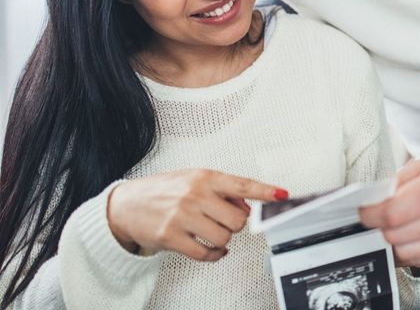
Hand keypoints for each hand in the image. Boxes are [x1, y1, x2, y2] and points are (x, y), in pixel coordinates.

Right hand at [107, 169, 286, 261]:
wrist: (126, 205)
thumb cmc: (163, 191)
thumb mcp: (194, 180)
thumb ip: (224, 191)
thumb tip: (249, 207)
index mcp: (204, 177)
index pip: (243, 184)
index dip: (265, 191)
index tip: (282, 195)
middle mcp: (195, 194)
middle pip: (239, 219)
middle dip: (236, 224)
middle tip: (223, 220)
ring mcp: (182, 216)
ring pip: (225, 237)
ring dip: (223, 239)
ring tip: (211, 232)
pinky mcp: (171, 237)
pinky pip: (206, 253)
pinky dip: (214, 254)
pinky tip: (211, 248)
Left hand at [359, 151, 419, 268]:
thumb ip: (395, 184)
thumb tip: (371, 205)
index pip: (393, 213)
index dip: (371, 215)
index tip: (365, 213)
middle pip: (396, 236)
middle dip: (382, 228)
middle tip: (383, 219)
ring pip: (406, 254)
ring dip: (397, 242)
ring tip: (403, 226)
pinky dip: (414, 251)